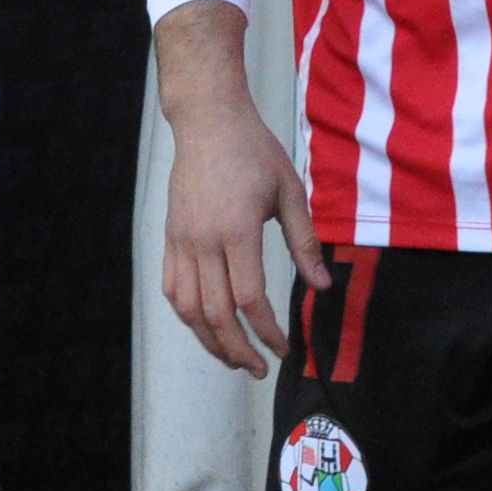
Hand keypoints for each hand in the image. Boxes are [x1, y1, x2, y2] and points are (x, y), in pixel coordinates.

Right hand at [159, 95, 321, 376]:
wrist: (208, 122)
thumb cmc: (254, 152)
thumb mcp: (290, 192)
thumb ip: (305, 243)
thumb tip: (321, 287)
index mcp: (236, 230)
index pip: (248, 299)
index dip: (266, 331)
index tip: (284, 348)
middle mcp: (203, 241)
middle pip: (214, 314)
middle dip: (238, 350)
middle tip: (259, 368)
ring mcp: (181, 241)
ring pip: (187, 308)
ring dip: (209, 341)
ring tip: (233, 357)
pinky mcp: (170, 238)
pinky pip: (172, 289)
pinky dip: (187, 316)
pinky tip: (206, 327)